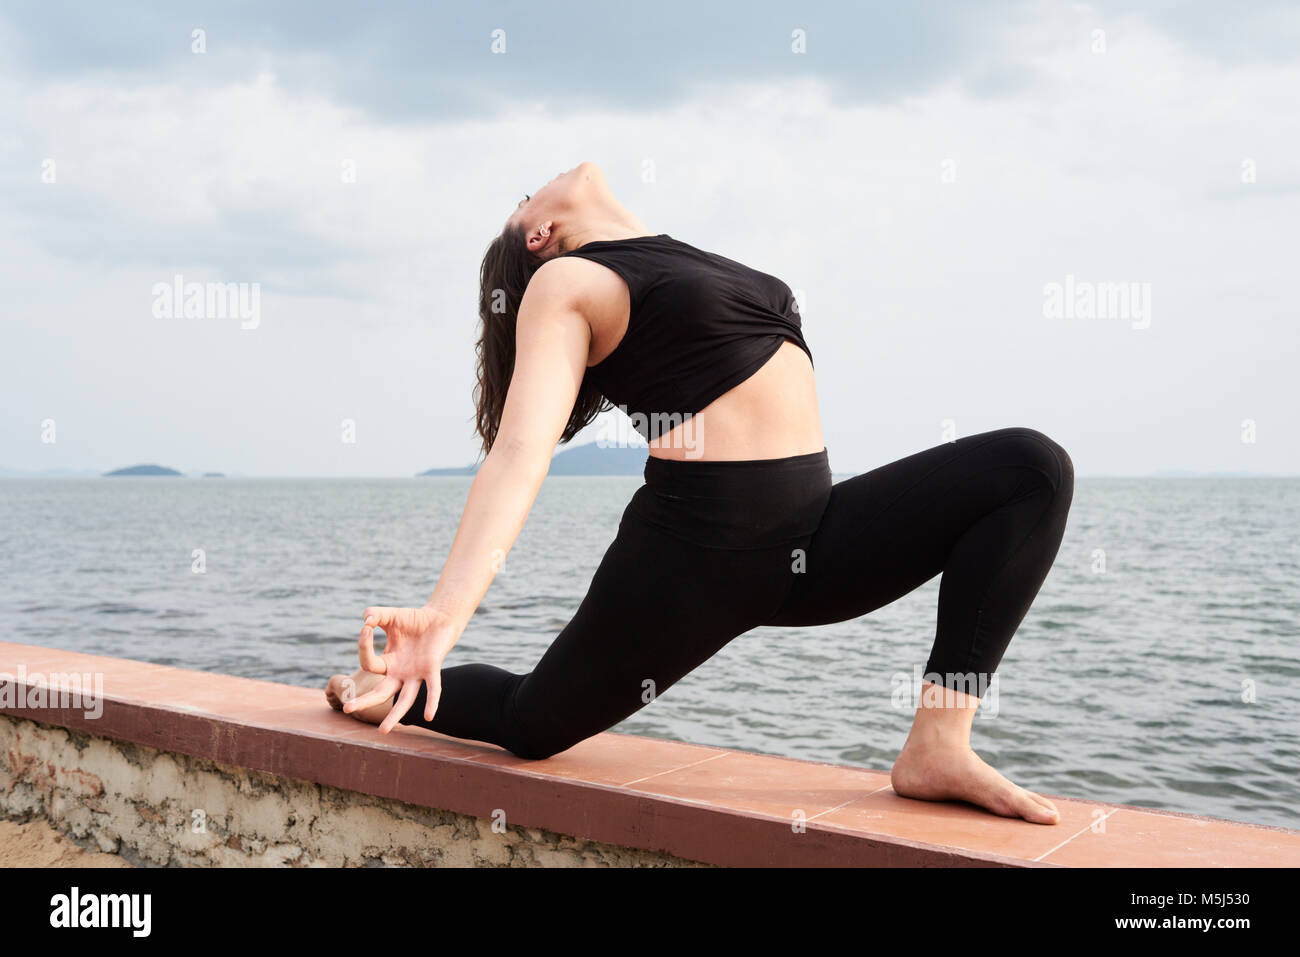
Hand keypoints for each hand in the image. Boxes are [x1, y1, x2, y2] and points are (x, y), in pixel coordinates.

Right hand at [344, 605, 461, 733]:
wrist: (439, 618)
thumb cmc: (413, 620)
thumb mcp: (389, 616)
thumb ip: (374, 614)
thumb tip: (366, 620)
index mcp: (387, 662)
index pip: (369, 663)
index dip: (364, 645)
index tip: (367, 627)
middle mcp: (400, 673)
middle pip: (380, 692)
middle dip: (364, 701)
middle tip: (347, 709)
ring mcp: (416, 674)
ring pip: (404, 699)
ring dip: (394, 714)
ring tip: (383, 731)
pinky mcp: (432, 670)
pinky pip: (432, 689)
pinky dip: (431, 702)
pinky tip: (429, 717)